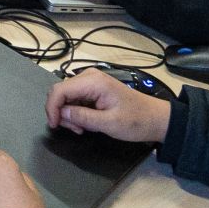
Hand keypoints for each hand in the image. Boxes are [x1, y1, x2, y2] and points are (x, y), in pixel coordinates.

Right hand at [44, 70, 172, 144]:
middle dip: (61, 113)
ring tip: (82, 129)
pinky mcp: (92, 89)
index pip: (59, 90)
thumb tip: (61, 114)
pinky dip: (75, 113)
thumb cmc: (136, 121)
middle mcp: (88, 77)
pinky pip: (74, 99)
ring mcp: (90, 82)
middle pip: (60, 92)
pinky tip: (85, 123)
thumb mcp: (109, 123)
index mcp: (93, 81)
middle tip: (75, 130)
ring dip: (69, 115)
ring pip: (65, 97)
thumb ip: (82, 117)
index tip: (55, 126)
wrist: (156, 119)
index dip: (52, 108)